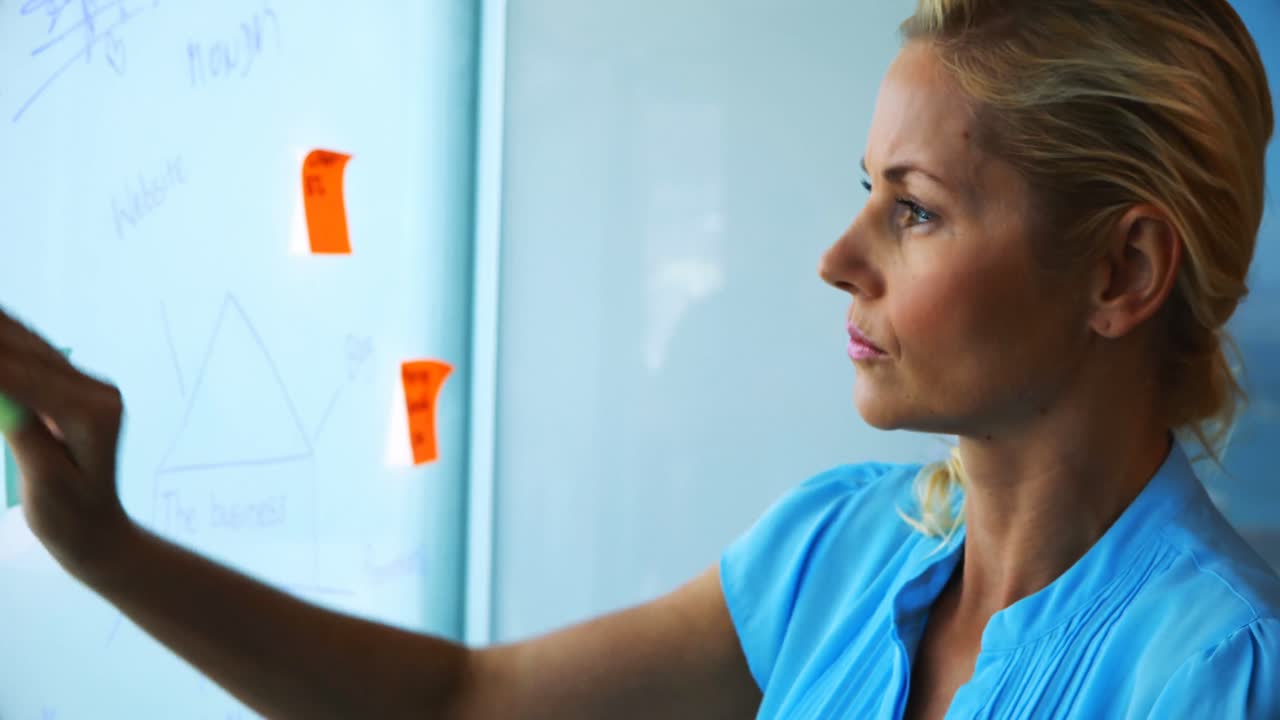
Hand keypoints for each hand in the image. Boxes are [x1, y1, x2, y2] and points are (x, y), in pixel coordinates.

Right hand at [0, 306, 132, 581]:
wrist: (96, 530)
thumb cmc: (70, 518)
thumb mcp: (44, 479)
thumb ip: (23, 431)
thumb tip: (0, 390)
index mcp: (93, 412)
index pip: (22, 377)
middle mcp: (97, 390)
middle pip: (24, 350)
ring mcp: (88, 387)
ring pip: (25, 346)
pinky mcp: (72, 389)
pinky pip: (28, 358)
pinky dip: (3, 347)